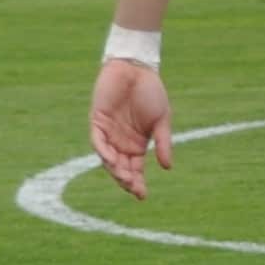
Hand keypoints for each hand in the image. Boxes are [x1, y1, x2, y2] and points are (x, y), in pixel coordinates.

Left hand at [90, 57, 172, 196]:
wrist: (137, 69)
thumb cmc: (151, 92)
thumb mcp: (162, 120)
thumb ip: (162, 143)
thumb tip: (167, 167)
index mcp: (136, 144)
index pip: (135, 170)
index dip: (138, 183)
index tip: (142, 196)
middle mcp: (120, 142)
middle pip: (120, 168)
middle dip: (126, 180)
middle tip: (134, 189)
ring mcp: (108, 133)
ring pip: (107, 158)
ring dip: (115, 170)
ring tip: (124, 178)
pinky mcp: (97, 121)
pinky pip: (97, 141)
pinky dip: (103, 152)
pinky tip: (112, 160)